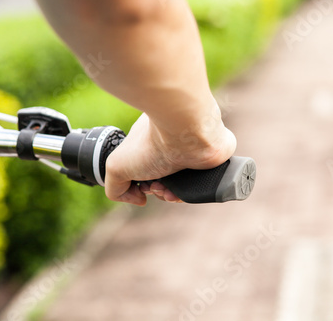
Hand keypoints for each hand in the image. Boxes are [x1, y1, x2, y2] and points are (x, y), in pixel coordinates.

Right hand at [104, 112, 236, 205]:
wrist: (186, 132)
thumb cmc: (152, 143)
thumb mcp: (117, 166)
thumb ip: (116, 187)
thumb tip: (138, 199)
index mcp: (154, 141)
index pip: (149, 169)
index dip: (144, 184)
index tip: (142, 185)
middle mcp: (175, 146)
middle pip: (167, 180)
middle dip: (158, 190)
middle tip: (156, 186)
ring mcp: (196, 152)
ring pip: (186, 185)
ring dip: (174, 195)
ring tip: (168, 190)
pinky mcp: (216, 159)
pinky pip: (206, 184)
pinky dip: (193, 192)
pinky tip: (182, 191)